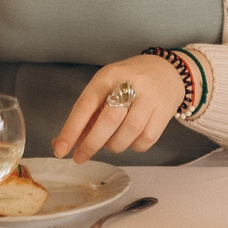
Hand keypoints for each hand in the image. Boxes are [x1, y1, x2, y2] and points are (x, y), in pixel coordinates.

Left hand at [50, 55, 185, 160]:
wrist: (168, 70)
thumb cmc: (129, 82)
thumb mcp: (105, 89)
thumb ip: (86, 116)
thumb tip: (61, 143)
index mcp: (108, 76)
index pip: (86, 104)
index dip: (71, 129)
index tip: (60, 149)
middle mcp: (130, 84)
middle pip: (109, 120)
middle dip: (91, 144)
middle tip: (80, 157)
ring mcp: (150, 98)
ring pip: (129, 133)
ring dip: (114, 145)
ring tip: (112, 141)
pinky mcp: (164, 111)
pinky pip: (146, 139)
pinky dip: (135, 146)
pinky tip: (132, 139)